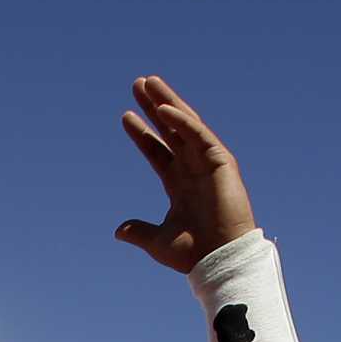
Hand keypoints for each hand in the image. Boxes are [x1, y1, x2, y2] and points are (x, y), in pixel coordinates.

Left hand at [114, 76, 258, 272]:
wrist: (218, 259)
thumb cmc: (194, 253)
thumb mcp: (158, 242)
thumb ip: (140, 232)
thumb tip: (119, 231)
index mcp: (180, 185)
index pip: (158, 151)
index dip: (143, 134)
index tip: (125, 116)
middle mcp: (194, 170)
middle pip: (171, 130)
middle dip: (155, 107)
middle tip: (138, 84)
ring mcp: (208, 164)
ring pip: (185, 125)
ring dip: (167, 102)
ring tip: (148, 82)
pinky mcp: (221, 162)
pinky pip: (200, 135)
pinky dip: (182, 120)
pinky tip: (164, 108)